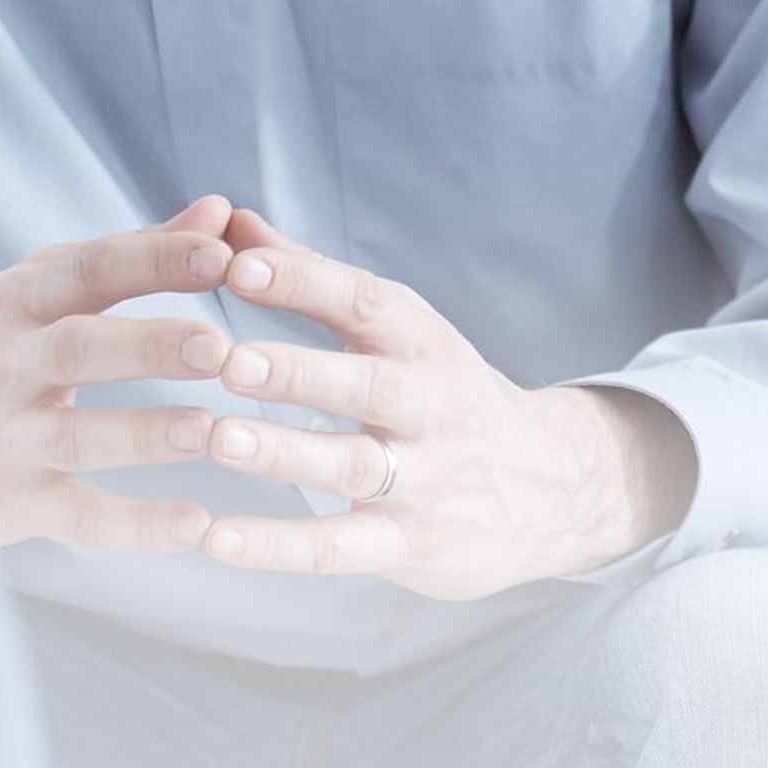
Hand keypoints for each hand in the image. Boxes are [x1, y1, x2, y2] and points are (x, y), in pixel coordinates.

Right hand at [0, 198, 239, 552]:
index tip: (220, 253)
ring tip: (208, 431)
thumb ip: (133, 253)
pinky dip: (133, 526)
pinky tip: (195, 526)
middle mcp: (7, 365)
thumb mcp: (41, 288)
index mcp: (20, 301)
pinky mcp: (12, 503)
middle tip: (217, 346)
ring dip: (141, 433)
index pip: (89, 270)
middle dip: (146, 346)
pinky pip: (76, 518)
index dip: (153, 260)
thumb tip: (219, 211)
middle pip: (77, 350)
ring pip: (74, 436)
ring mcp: (6, 437)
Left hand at [194, 211, 693, 600]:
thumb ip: (312, 278)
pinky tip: (216, 540)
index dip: (303, 282)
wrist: (551, 490)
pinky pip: (340, 548)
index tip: (238, 263)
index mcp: (420, 342)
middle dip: (299, 370)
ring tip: (220, 440)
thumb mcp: (397, 330)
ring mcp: (424, 479)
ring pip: (354, 466)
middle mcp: (429, 406)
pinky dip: (279, 547)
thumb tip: (229, 219)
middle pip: (367, 384)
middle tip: (230, 361)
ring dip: (285, 453)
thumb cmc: (443, 395)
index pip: (364, 302)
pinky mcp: (410, 544)